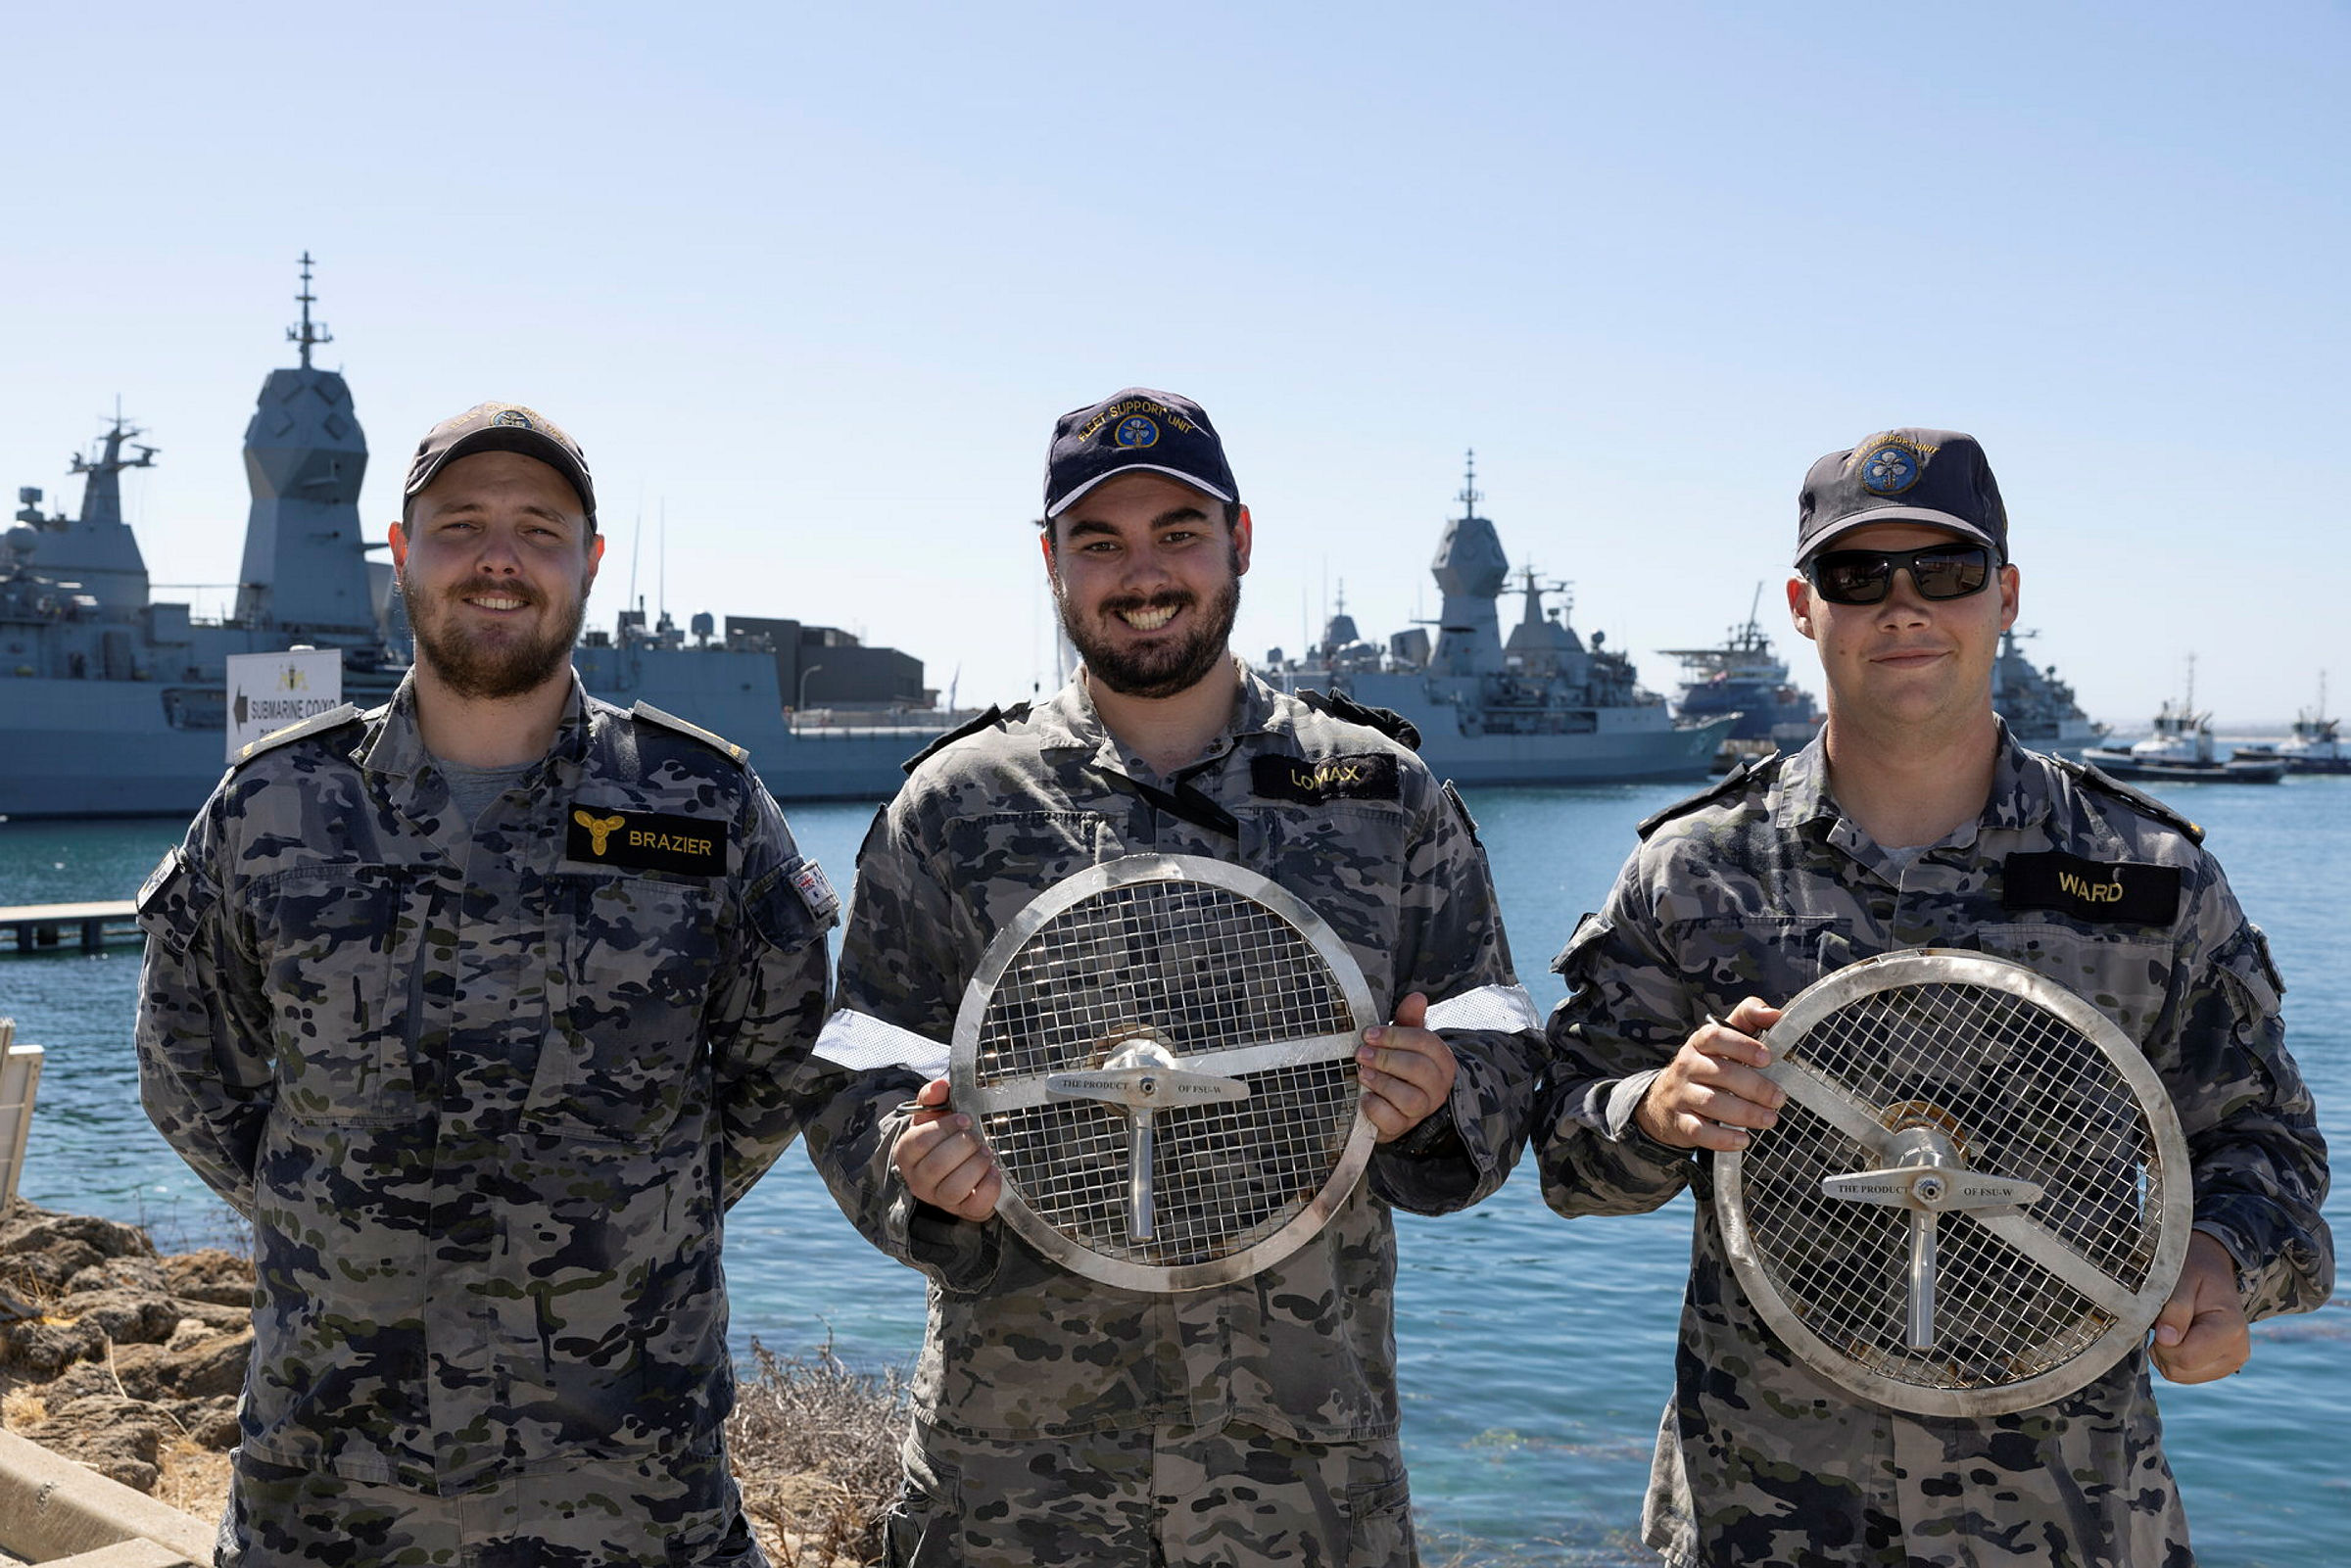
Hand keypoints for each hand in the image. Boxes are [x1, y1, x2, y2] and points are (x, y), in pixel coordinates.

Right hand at [891, 1077, 1000, 1221]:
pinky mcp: (964, 1211)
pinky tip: (994, 1171)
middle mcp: (918, 1180)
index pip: (919, 1142)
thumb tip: (941, 1086)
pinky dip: (990, 1186)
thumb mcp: (935, 1113)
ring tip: (985, 1152)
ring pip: (953, 1189)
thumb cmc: (944, 1136)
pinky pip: (976, 1206)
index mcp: (907, 1153)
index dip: (945, 1128)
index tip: (965, 1119)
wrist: (958, 1163)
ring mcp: (940, 1199)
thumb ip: (934, 1096)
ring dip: (975, 1166)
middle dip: (963, 1146)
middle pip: (937, 1165)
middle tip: (976, 1136)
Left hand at [1357, 992, 1458, 1143]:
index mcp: (1441, 1060)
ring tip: (1362, 1074)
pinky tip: (1364, 1098)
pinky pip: (1393, 1121)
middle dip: (1386, 1058)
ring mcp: (1422, 1110)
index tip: (1369, 1034)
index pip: (1425, 1042)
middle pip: (1418, 1069)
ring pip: (1409, 1099)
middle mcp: (1437, 1086)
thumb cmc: (1400, 1065)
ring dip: (1382, 1083)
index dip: (1395, 1036)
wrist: (1394, 1104)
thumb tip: (1418, 997)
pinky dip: (1376, 1108)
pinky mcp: (1403, 1128)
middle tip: (1361, 1053)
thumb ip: (1409, 1020)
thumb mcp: (1405, 1041)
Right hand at [1633, 996, 1786, 1151]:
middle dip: (1754, 1087)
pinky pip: (1699, 1131)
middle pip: (1720, 1073)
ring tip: (1770, 1119)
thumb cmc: (1706, 1066)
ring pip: (1711, 1103)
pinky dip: (1722, 1138)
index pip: (1716, 1037)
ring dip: (1744, 1113)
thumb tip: (1777, 1014)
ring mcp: (1682, 1095)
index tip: (1767, 1058)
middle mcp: (1688, 1066)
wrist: (1663, 1101)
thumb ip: (1749, 1019)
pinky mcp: (1680, 1122)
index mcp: (1699, 1043)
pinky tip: (1743, 1140)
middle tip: (1778, 1098)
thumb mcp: (1722, 1039)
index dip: (1742, 1046)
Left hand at [2150, 1231, 2249, 1382]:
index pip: (2186, 1358)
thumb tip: (2166, 1339)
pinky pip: (2181, 1374)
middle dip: (2161, 1347)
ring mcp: (2229, 1363)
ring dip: (2164, 1352)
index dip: (2162, 1343)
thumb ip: (2176, 1307)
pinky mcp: (2218, 1368)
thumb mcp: (2182, 1277)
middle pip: (2179, 1370)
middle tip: (2165, 1319)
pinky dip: (2171, 1357)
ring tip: (2173, 1325)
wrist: (2211, 1270)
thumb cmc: (2194, 1269)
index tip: (2162, 1319)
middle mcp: (2237, 1352)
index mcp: (2231, 1329)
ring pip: (2177, 1375)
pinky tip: (2178, 1335)